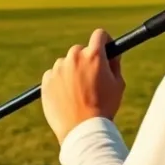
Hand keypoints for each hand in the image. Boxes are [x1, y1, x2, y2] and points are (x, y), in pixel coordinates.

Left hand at [41, 28, 124, 144]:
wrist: (82, 129)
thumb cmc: (104, 108)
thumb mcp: (118, 85)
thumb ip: (114, 65)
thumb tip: (111, 54)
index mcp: (94, 56)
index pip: (99, 35)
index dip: (104, 41)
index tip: (104, 49)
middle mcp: (74, 57)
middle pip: (81, 50)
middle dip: (86, 60)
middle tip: (91, 78)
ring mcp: (58, 68)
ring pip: (66, 63)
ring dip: (72, 72)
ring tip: (78, 93)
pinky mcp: (46, 81)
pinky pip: (53, 75)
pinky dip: (59, 82)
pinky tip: (67, 97)